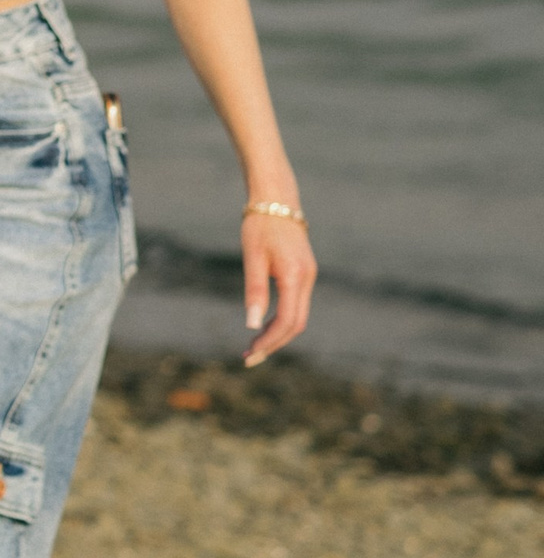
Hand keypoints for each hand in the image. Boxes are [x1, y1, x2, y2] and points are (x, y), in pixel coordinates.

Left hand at [241, 209, 314, 364]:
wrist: (276, 199)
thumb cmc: (260, 224)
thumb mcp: (252, 256)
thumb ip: (255, 291)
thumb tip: (252, 326)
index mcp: (295, 276)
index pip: (287, 321)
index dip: (270, 341)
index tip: (250, 353)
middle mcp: (307, 278)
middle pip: (296, 324)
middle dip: (274, 343)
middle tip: (249, 358)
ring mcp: (308, 276)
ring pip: (298, 315)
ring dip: (278, 333)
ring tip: (254, 346)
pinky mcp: (304, 272)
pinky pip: (297, 304)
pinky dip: (282, 319)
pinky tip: (265, 326)